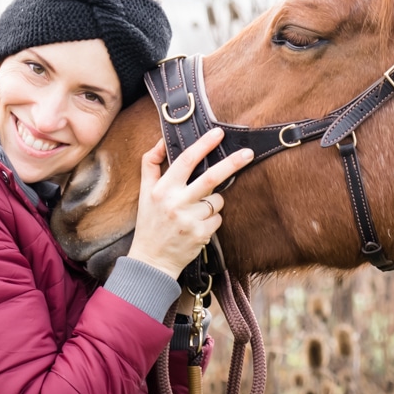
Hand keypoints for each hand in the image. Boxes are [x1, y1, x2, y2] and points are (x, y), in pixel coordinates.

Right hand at [127, 127, 252, 279]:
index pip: (185, 160)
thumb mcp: (145, 192)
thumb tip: (162, 140)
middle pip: (210, 178)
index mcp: (163, 189)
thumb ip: (151, 164)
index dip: (203, 144)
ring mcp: (190, 220)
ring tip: (195, 212)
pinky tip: (197, 225)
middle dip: (232, 163)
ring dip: (213, 202)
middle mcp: (176, 203)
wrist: (152, 260)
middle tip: (248, 152)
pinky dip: (212, 219)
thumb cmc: (150, 222)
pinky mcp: (201, 234)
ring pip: (217, 200)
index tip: (218, 133)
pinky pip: (218, 218)